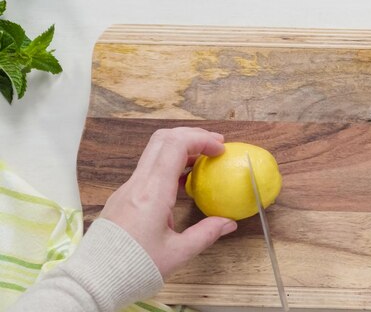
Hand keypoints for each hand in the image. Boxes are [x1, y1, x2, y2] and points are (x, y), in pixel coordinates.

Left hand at [100, 127, 237, 276]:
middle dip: (192, 135)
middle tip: (215, 145)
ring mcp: (128, 188)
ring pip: (155, 151)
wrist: (95, 279)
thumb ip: (206, 234)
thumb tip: (228, 223)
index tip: (221, 149)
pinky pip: (149, 169)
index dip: (201, 139)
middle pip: (163, 139)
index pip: (176, 145)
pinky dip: (170, 164)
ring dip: (181, 148)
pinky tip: (184, 183)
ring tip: (204, 161)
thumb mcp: (178, 253)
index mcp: (152, 192)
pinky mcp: (124, 196)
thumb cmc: (135, 267)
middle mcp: (138, 183)